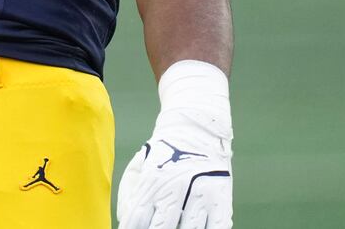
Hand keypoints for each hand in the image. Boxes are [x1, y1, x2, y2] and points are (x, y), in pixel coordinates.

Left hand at [117, 61, 231, 228]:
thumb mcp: (140, 164)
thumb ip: (128, 192)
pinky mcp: (221, 199)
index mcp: (152, 180)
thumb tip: (123, 221)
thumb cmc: (164, 150)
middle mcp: (175, 188)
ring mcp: (200, 194)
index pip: (137, 217)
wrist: (198, 126)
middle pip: (162, 227)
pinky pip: (217, 227)